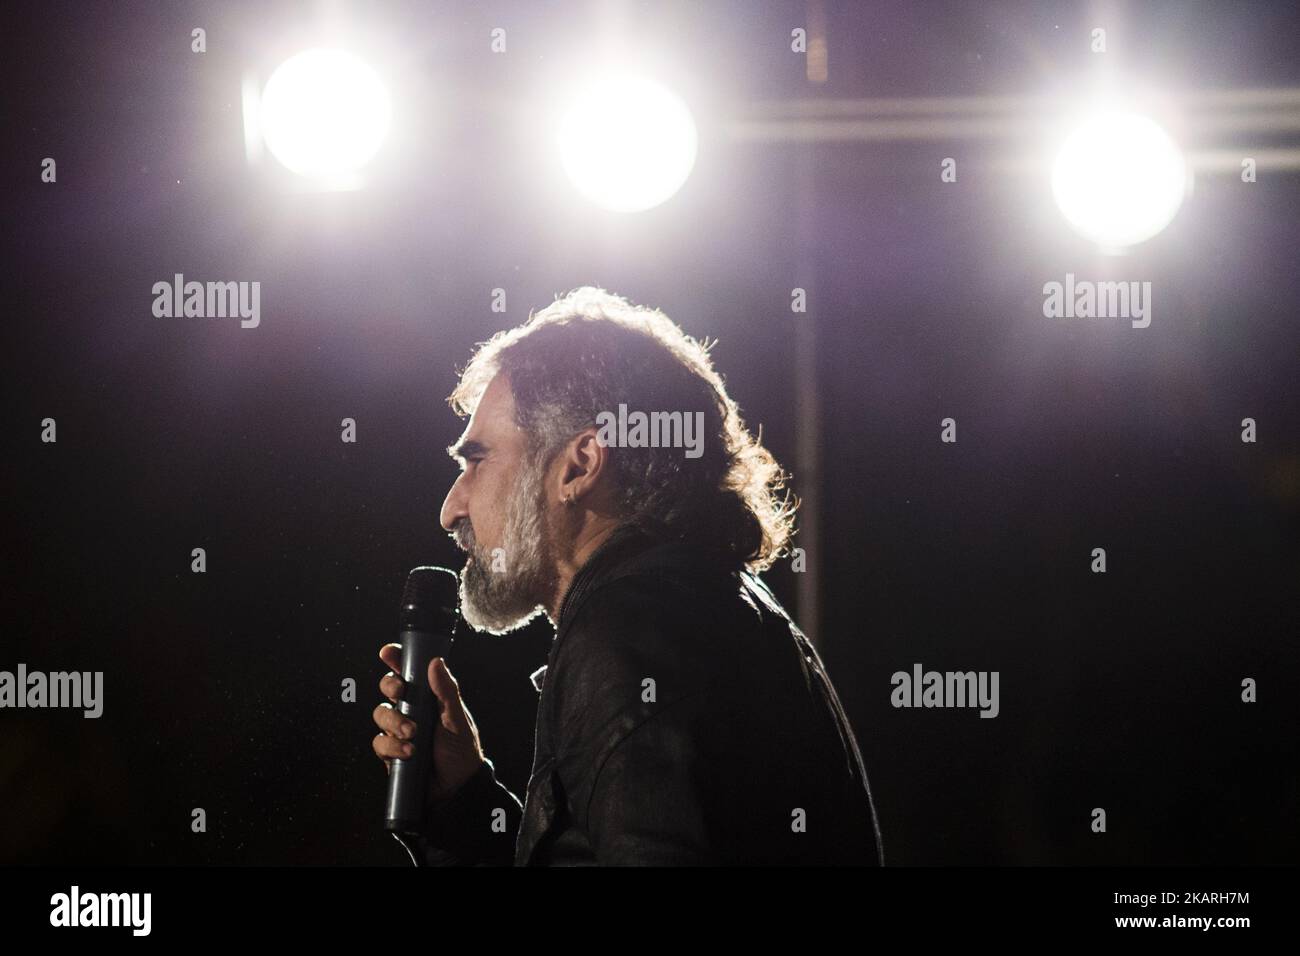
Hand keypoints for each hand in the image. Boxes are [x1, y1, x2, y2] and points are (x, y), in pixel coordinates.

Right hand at [372, 644, 486, 802]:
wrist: (456, 789)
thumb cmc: (461, 751)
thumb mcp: (457, 719)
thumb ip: (446, 691)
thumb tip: (435, 662)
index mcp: (428, 698)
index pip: (409, 673)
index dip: (395, 660)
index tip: (388, 652)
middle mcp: (411, 710)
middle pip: (388, 689)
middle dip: (390, 686)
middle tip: (400, 691)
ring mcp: (399, 731)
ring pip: (380, 714)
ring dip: (393, 720)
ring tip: (412, 733)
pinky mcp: (391, 752)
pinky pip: (379, 742)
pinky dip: (391, 745)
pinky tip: (408, 752)